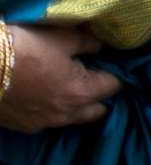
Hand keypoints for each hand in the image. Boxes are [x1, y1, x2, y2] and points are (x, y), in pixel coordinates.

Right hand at [0, 26, 118, 132]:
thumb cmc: (27, 48)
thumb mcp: (64, 37)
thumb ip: (89, 43)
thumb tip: (102, 46)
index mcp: (81, 93)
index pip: (113, 86)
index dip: (114, 71)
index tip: (108, 61)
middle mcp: (66, 115)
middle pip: (97, 109)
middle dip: (99, 94)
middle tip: (92, 75)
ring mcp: (42, 124)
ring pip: (73, 118)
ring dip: (76, 104)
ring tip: (68, 84)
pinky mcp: (23, 127)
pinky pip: (48, 120)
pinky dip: (52, 109)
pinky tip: (45, 94)